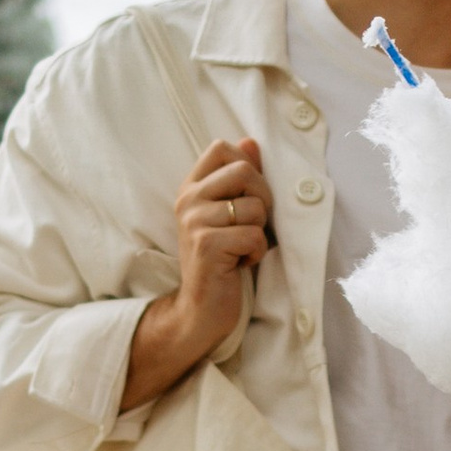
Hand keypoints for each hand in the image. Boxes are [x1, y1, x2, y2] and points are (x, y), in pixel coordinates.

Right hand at [121, 140, 271, 411]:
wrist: (200, 309)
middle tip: (253, 224)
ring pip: (254, 207)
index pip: (222, 147)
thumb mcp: (227, 214)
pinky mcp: (206, 245)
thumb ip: (238, 178)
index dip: (247, 166)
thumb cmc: (220, 261)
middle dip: (263, 198)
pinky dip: (257, 253)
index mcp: (191, 188)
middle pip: (244, 171)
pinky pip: (254, 235)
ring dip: (260, 232)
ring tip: (242, 249)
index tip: (247, 195)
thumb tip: (250, 141)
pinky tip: (241, 264)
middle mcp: (187, 200)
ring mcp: (194, 222)